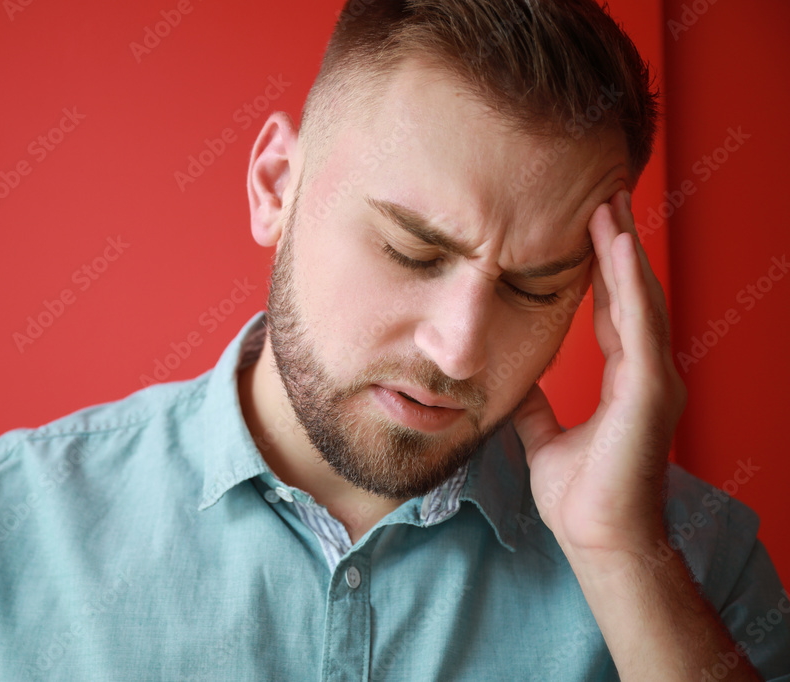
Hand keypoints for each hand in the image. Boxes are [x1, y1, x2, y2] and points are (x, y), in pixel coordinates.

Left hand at [512, 188, 686, 565]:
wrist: (598, 538)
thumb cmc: (579, 495)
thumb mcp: (548, 436)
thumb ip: (538, 404)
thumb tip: (517, 378)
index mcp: (625, 380)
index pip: (612, 311)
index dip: (600, 270)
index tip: (585, 229)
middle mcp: (645, 372)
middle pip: (630, 294)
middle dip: (615, 246)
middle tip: (602, 197)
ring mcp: (653, 379)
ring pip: (639, 298)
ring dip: (623, 250)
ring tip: (609, 204)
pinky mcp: (650, 390)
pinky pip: (638, 324)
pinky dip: (628, 283)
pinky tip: (617, 246)